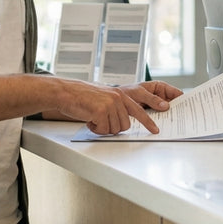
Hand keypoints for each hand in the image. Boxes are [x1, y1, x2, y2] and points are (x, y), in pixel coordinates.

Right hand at [56, 80, 182, 135]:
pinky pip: (103, 130)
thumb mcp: (105, 98)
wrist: (66, 93)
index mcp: (120, 95)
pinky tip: (88, 119)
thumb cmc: (82, 97)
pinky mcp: (101, 111)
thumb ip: (117, 107)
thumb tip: (123, 123)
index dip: (148, 122)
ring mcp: (110, 104)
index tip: (155, 130)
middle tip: (100, 121)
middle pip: (125, 126)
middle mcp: (118, 98)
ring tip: (93, 118)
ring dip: (102, 128)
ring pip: (114, 130)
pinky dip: (95, 129)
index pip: (138, 111)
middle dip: (112, 127)